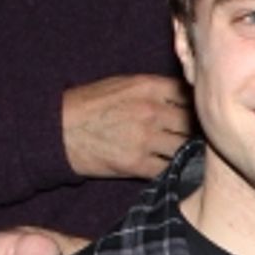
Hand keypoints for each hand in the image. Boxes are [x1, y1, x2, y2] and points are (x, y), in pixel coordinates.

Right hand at [62, 73, 192, 178]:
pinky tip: (172, 169)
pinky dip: (173, 170)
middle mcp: (151, 111)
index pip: (189, 94)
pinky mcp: (137, 164)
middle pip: (192, 122)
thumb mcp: (122, 84)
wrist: (58, 131)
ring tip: (186, 154)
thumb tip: (184, 96)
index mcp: (148, 86)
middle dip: (195, 130)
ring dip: (186, 152)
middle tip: (196, 138)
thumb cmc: (88, 105)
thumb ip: (154, 88)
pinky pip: (168, 169)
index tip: (196, 113)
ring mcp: (145, 138)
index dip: (195, 105)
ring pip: (184, 148)